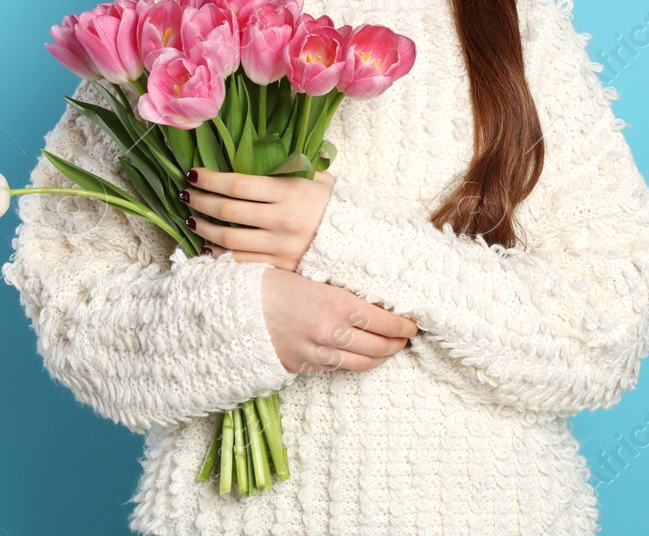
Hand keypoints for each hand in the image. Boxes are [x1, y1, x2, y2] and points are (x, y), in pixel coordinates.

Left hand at [183, 166, 335, 272]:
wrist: (363, 242)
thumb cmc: (338, 206)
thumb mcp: (321, 180)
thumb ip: (294, 169)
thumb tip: (263, 155)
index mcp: (291, 192)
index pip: (238, 185)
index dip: (210, 179)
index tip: (193, 173)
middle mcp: (282, 219)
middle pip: (228, 210)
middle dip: (200, 200)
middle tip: (186, 195)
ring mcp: (280, 246)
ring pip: (228, 238)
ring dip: (204, 228)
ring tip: (191, 219)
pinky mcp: (281, 266)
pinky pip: (241, 261)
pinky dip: (219, 255)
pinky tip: (207, 248)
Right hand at [262, 268, 418, 373]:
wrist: (234, 309)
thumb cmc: (274, 285)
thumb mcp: (316, 280)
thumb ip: (345, 294)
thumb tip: (376, 301)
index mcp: (337, 304)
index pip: (386, 321)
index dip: (405, 325)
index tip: (414, 323)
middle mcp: (330, 332)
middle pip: (380, 347)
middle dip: (398, 343)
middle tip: (407, 336)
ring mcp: (317, 353)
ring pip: (363, 364)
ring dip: (383, 357)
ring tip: (391, 348)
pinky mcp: (304, 367)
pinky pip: (340, 369)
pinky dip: (357, 363)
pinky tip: (362, 355)